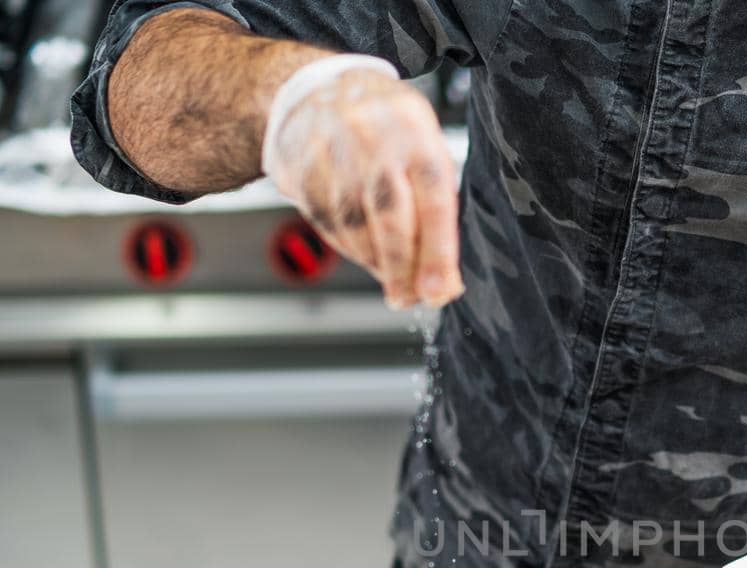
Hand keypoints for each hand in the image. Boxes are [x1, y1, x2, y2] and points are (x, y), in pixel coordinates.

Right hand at [266, 67, 462, 307]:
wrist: (316, 89)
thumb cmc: (385, 125)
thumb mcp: (424, 144)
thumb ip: (437, 204)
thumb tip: (443, 279)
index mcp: (415, 132)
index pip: (433, 199)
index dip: (437, 252)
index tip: (439, 290)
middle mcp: (373, 141)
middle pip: (390, 218)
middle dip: (402, 269)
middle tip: (409, 299)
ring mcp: (333, 156)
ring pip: (355, 228)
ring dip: (376, 263)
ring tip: (390, 276)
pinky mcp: (302, 172)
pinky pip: (328, 225)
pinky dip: (349, 249)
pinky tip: (364, 253)